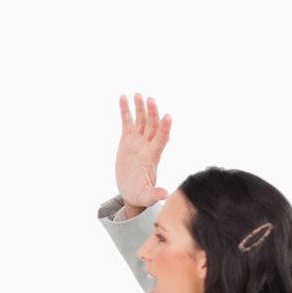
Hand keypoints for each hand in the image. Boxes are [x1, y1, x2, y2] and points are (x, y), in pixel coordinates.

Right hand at [115, 92, 172, 216]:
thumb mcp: (146, 197)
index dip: (164, 128)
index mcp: (152, 157)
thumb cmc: (140, 196)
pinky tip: (123, 98)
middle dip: (152, 113)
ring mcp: (138, 142)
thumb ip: (154, 195)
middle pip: (152, 125)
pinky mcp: (127, 140)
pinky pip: (127, 122)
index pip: (161, 139)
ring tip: (137, 95)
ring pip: (141, 120)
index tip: (167, 117)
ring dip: (140, 107)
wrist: (132, 192)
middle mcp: (147, 146)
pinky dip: (126, 110)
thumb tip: (165, 195)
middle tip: (150, 100)